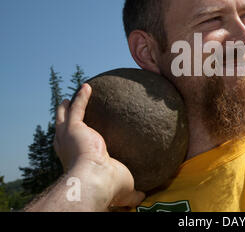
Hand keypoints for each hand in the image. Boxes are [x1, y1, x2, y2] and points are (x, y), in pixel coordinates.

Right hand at [54, 83, 144, 208]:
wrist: (96, 180)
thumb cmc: (109, 187)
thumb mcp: (125, 189)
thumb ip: (133, 193)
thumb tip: (143, 197)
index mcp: (76, 163)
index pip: (71, 152)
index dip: (72, 145)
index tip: (78, 137)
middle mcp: (68, 150)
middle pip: (62, 132)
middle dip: (63, 123)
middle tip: (66, 112)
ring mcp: (69, 137)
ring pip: (64, 118)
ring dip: (66, 107)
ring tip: (69, 98)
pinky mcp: (74, 128)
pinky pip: (77, 108)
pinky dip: (81, 97)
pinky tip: (88, 87)